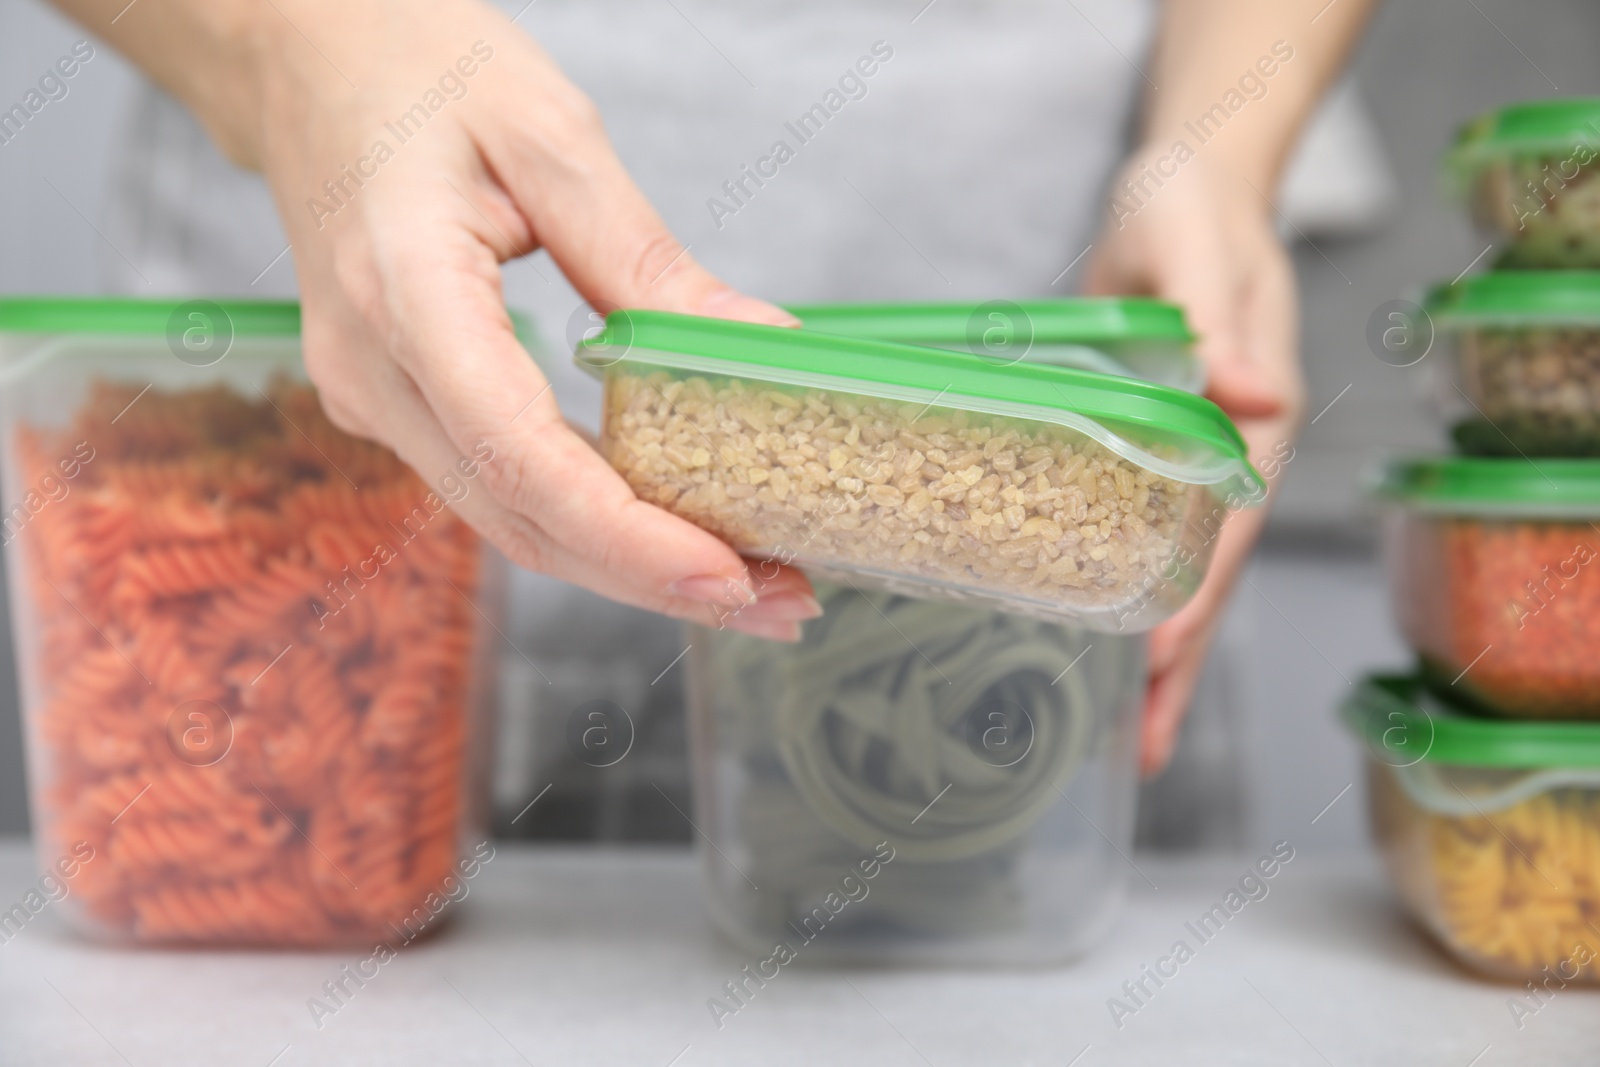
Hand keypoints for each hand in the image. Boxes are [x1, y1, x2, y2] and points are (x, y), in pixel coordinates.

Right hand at [77, 0, 818, 637]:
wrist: (306, 57)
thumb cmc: (414, 67)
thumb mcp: (552, 136)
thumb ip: (647, 260)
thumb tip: (760, 348)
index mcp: (403, 290)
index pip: (518, 452)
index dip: (625, 535)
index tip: (726, 574)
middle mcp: (374, 369)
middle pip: (519, 517)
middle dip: (653, 577)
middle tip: (779, 599)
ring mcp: (375, 396)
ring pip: (508, 520)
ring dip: (628, 565)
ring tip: (749, 580)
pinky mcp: (398, 403)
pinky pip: (496, 486)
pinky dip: (588, 523)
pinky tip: (666, 529)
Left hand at [1086, 149, 1304, 774]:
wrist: (1185, 190)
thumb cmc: (1191, 208)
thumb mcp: (1193, 242)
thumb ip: (1215, 315)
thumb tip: (1255, 393)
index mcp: (1251, 417)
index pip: (1222, 528)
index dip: (1191, 598)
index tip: (1152, 660)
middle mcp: (1229, 454)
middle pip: (1208, 577)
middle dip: (1178, 663)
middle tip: (1141, 747)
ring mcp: (1193, 463)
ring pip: (1180, 575)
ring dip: (1156, 654)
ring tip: (1126, 737)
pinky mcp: (1155, 455)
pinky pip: (1142, 540)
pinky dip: (1125, 597)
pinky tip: (1095, 641)